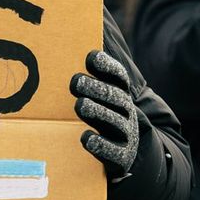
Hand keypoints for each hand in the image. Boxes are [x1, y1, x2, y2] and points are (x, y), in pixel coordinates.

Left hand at [70, 49, 138, 178]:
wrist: (128, 156)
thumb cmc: (104, 122)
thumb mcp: (102, 100)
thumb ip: (89, 79)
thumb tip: (71, 41)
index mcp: (120, 95)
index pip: (118, 77)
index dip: (106, 66)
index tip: (90, 57)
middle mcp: (126, 112)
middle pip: (115, 97)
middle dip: (96, 88)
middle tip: (75, 81)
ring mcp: (126, 135)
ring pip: (114, 122)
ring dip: (98, 112)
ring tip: (80, 105)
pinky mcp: (122, 157)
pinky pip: (112, 151)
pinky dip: (100, 145)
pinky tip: (86, 138)